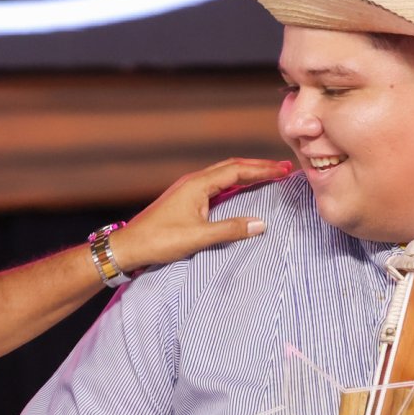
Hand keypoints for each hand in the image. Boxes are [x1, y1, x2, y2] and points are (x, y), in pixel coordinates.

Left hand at [111, 157, 292, 272]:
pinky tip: (240, 191)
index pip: (237, 170)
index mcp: (198, 185)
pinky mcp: (184, 200)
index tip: (284, 170)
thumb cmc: (159, 241)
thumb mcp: (198, 237)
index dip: (263, 169)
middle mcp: (193, 182)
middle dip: (258, 167)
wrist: (128, 247)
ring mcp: (188, 190)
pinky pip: (215, 186)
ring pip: (222, 175)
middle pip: (231, 167)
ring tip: (267, 176)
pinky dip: (233, 184)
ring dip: (246, 173)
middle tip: (282, 170)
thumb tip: (261, 224)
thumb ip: (230, 229)